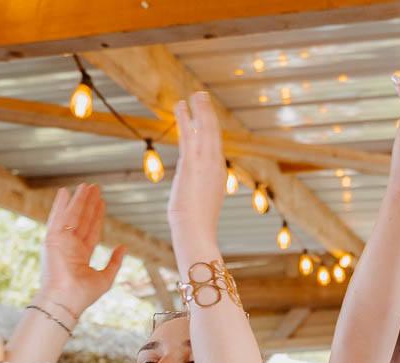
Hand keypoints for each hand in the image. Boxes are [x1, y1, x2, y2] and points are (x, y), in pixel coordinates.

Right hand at [35, 183, 124, 322]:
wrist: (66, 299)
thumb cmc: (83, 294)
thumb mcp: (105, 277)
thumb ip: (114, 262)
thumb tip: (123, 247)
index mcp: (80, 256)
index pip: (90, 230)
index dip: (96, 216)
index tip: (101, 202)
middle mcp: (69, 247)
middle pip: (81, 220)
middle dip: (88, 204)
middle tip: (95, 188)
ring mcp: (60, 242)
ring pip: (71, 216)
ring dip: (78, 200)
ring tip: (86, 186)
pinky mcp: (52, 239)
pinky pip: (57, 217)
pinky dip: (60, 204)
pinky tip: (65, 191)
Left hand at [167, 92, 225, 244]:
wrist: (196, 231)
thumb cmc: (196, 226)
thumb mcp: (201, 207)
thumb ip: (199, 197)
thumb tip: (194, 201)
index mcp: (217, 175)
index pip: (214, 147)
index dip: (210, 130)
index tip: (205, 118)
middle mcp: (215, 164)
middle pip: (213, 132)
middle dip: (207, 114)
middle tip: (202, 97)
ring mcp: (205, 162)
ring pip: (204, 128)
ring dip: (199, 109)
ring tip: (194, 94)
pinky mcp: (192, 161)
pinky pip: (190, 133)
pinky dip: (186, 117)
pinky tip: (182, 104)